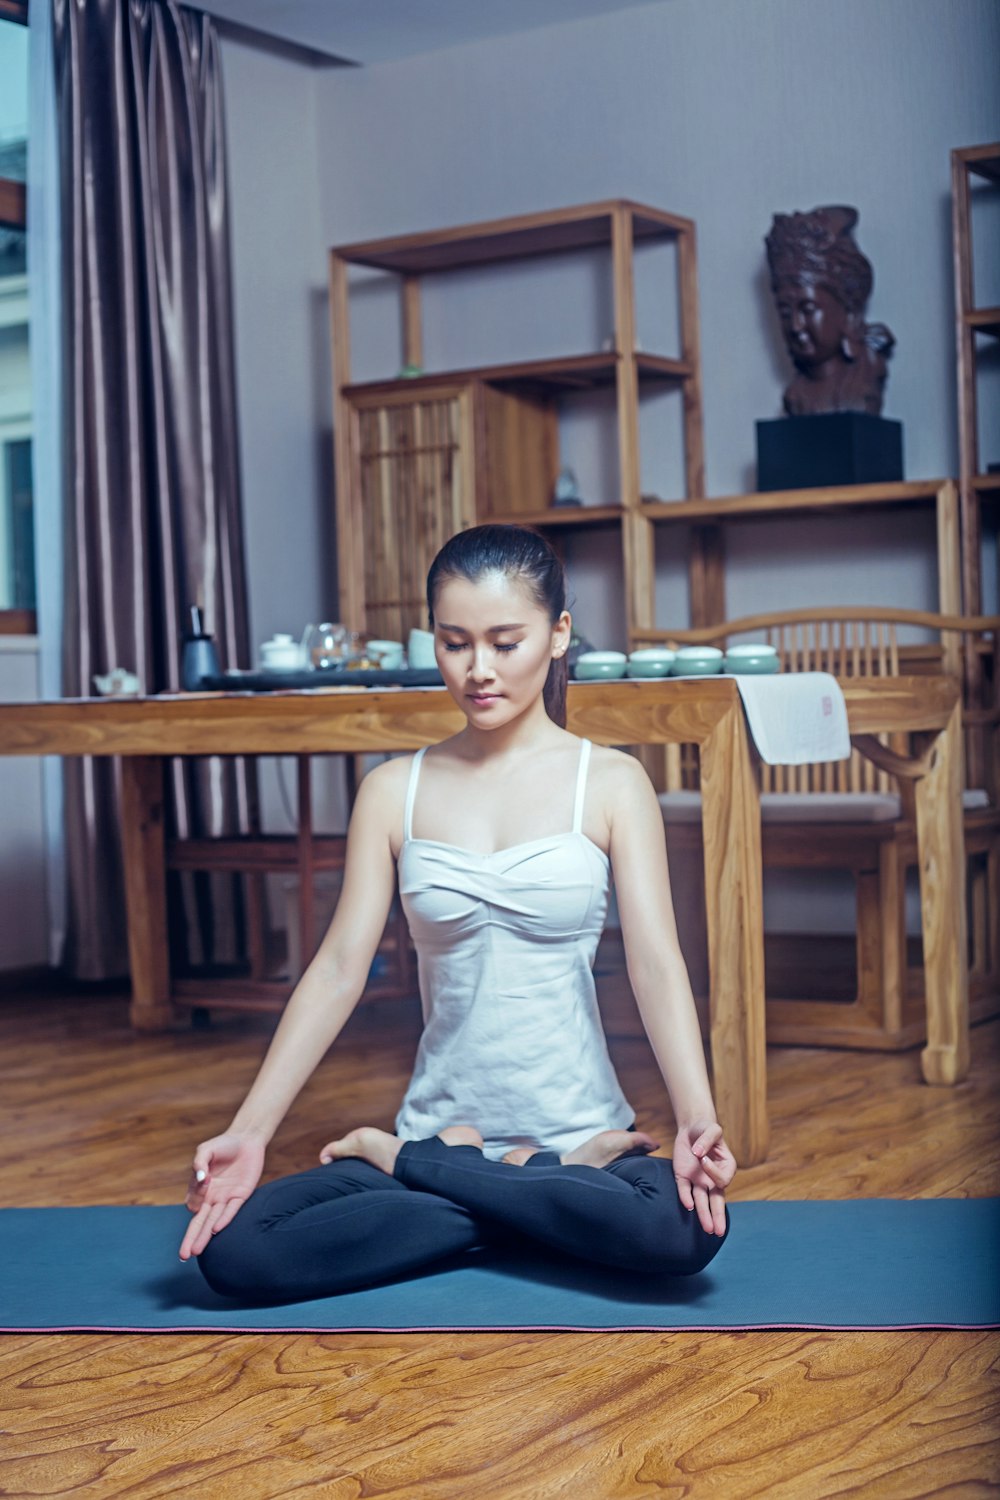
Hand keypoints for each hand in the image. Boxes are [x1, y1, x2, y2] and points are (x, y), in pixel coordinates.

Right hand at [179, 1132, 265, 1260]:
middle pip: (199, 1222)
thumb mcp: (206, 1150)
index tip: (204, 1179)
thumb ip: (199, 1162)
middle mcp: (213, 1198)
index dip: (196, 1195)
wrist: (246, 1139)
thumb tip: (201, 1178)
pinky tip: (216, 1230)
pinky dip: (225, 1219)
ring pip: (213, 1221)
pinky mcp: (241, 1195)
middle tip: (183, 1255)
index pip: (192, 1203)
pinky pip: (232, 1210)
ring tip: (196, 1251)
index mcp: (201, 1189)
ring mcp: (226, 1198)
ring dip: (204, 1236)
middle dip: (191, 1238)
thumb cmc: (223, 1145)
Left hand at [672, 1122, 735, 1235]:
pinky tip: (688, 1206)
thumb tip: (699, 1153)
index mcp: (726, 1168)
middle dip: (718, 1216)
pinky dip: (685, 1197)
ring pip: (702, 1201)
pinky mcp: (683, 1177)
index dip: (712, 1172)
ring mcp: (699, 1180)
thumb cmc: (706, 1129)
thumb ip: (707, 1139)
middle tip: (719, 1232)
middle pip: (717, 1200)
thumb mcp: (712, 1129)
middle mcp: (713, 1178)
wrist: (692, 1128)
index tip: (704, 1159)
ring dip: (704, 1215)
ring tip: (708, 1230)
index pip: (722, 1179)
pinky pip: (685, 1190)